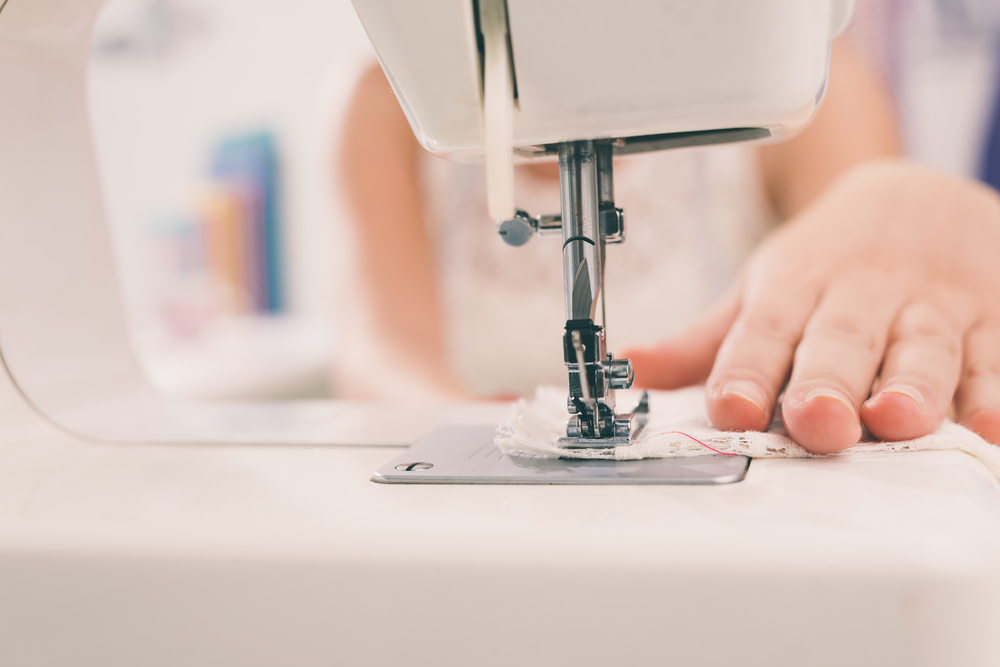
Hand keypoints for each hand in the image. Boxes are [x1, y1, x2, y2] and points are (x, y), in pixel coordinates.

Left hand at [624, 160, 999, 451]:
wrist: (919, 195)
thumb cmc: (828, 260)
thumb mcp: (763, 288)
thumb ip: (705, 341)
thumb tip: (628, 368)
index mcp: (795, 287)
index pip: (764, 331)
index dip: (747, 370)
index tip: (731, 407)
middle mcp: (861, 295)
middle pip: (842, 340)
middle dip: (828, 381)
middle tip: (817, 421)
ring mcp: (931, 305)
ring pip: (923, 347)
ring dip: (912, 385)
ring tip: (896, 418)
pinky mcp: (992, 317)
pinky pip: (996, 356)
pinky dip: (995, 388)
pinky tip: (991, 423)